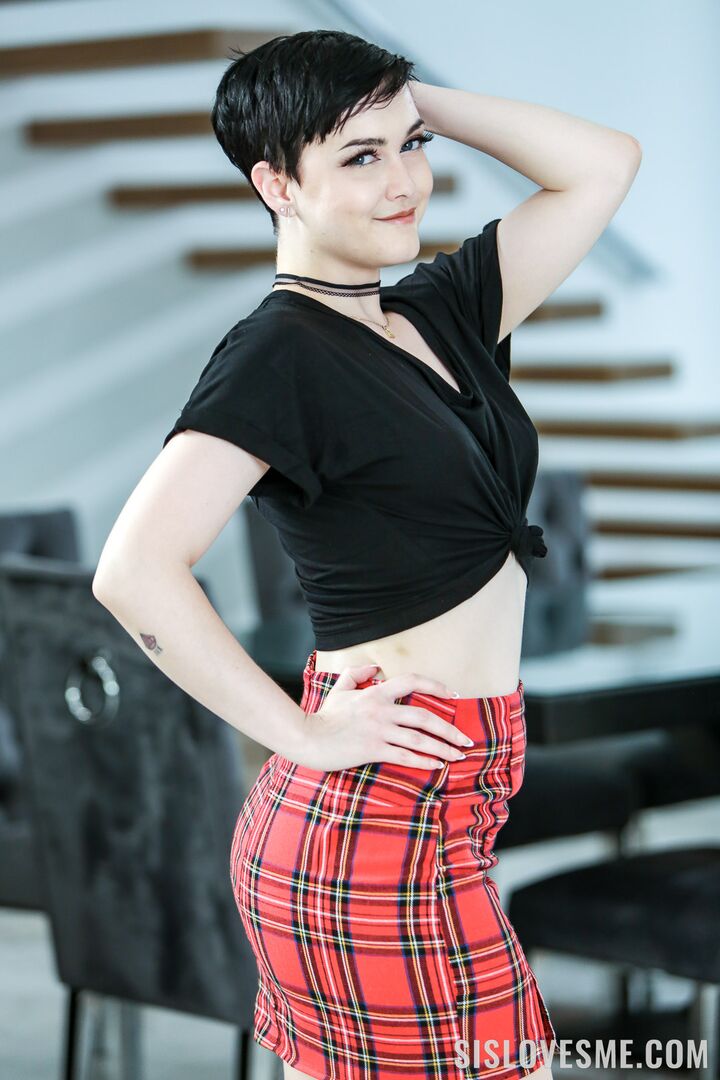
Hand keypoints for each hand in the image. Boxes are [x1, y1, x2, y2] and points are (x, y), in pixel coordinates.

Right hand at [294, 664, 472, 772]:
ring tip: (458, 755)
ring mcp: (378, 731)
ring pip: (419, 739)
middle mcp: (381, 710)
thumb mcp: (340, 688)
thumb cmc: (325, 715)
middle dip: (449, 729)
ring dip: (443, 747)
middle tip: (466, 739)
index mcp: (376, 693)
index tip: (453, 695)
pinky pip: (405, 756)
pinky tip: (437, 764)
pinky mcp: (373, 750)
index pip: (412, 681)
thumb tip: (376, 667)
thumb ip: (358, 673)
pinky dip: (424, 760)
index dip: (435, 686)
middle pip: (424, 717)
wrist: (308, 738)